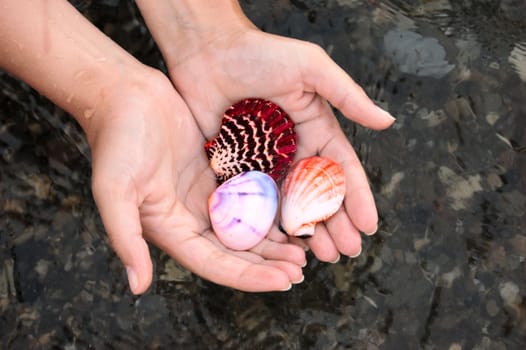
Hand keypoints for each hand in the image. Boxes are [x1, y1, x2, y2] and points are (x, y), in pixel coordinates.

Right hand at [87, 71, 304, 293]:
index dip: (250, 276)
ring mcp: (206, 195)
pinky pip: (248, 195)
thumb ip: (125, 238)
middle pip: (236, 251)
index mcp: (171, 229)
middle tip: (300, 269)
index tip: (284, 282)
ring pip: (246, 227)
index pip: (216, 263)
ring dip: (273, 241)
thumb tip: (137, 287)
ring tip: (303, 248)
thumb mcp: (114, 190)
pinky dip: (269, 207)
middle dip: (268, 264)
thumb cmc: (115, 141)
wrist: (124, 96)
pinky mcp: (217, 172)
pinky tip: (292, 211)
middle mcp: (191, 218)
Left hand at [163, 26, 394, 261]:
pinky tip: (282, 244)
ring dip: (308, 231)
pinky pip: (258, 201)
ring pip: (291, 205)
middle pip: (319, 195)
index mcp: (317, 129)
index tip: (369, 226)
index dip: (357, 198)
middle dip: (336, 224)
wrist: (209, 52)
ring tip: (320, 255)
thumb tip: (387, 122)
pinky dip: (271, 224)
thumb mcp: (311, 68)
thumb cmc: (261, 53)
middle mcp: (295, 150)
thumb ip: (347, 96)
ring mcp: (267, 162)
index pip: (342, 170)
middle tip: (346, 251)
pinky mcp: (240, 168)